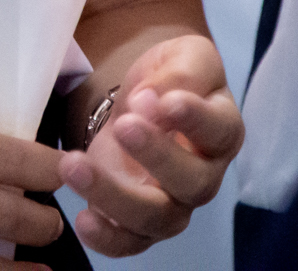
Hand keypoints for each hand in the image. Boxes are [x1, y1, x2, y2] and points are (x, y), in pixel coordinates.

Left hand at [58, 35, 242, 257]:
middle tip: (124, 124)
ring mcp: (172, 203)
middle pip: (193, 182)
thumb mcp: (184, 55)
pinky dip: (108, 239)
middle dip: (157, 156)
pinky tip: (83, 220)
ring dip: (116, 196)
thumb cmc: (170, 77)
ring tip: (75, 165)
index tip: (165, 101)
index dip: (194, 119)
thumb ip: (181, 71)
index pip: (219, 131)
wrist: (141, 99)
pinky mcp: (138, 220)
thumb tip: (155, 98)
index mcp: (221, 129)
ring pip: (157, 217)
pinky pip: (130, 242)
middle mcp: (204, 174)